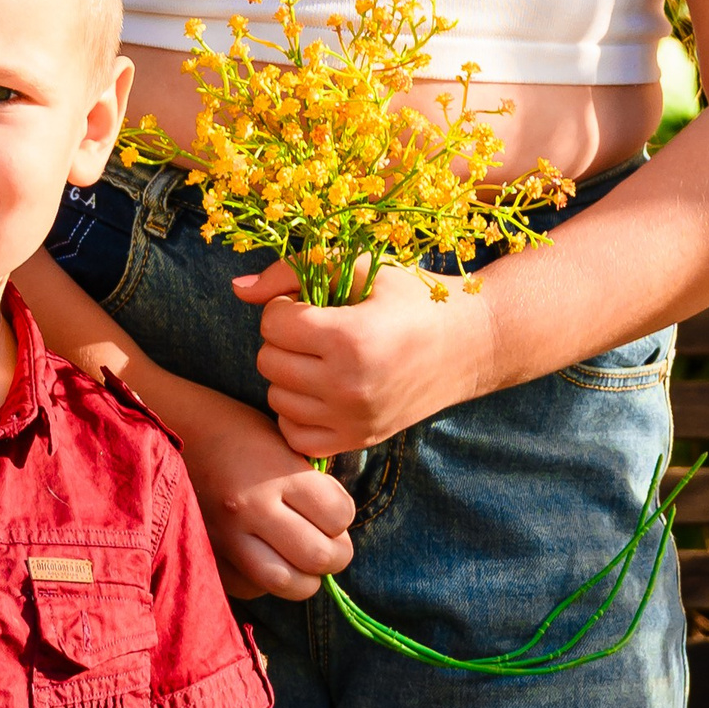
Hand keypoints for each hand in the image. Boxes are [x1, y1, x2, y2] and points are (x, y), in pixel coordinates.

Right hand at [177, 375, 357, 600]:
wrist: (169, 425)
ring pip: (287, 583)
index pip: (338, 516)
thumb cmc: (233, 429)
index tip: (332, 508)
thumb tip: (338, 525)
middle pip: (319, 557)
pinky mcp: (205, 553)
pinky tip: (265, 559)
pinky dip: (266, 581)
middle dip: (335, 554)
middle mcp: (251, 507)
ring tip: (301, 559)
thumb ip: (311, 483)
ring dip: (305, 576)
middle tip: (329, 543)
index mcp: (276, 472)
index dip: (343, 515)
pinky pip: (251, 588)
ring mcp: (225, 535)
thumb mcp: (280, 441)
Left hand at [234, 259, 494, 460]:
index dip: (285, 306)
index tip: (310, 304)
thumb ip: (293, 271)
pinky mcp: (358, 440)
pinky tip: (320, 390)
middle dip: (283, 340)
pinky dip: (298, 412)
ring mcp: (353, 419)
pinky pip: (295, 434)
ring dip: (289, 375)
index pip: (274, 323)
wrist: (472, 344)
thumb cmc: (414, 297)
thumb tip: (236, 289)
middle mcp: (349, 385)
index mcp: (350, 338)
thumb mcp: (360, 267)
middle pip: (268, 362)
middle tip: (313, 331)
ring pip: (277, 398)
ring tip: (319, 358)